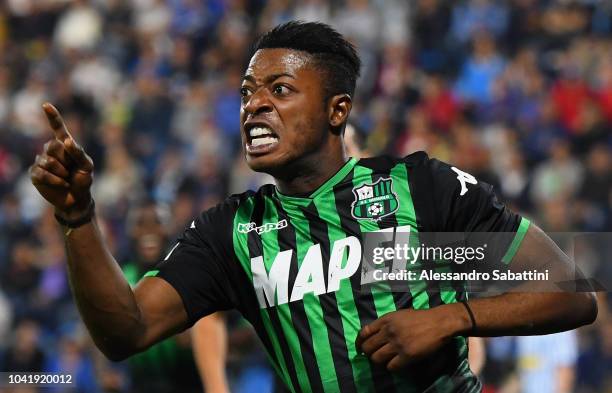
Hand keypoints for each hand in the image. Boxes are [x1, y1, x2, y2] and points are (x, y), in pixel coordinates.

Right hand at [30, 103, 93, 218]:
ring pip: (47, 161)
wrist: (77, 199)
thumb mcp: (87, 166)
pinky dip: (55, 180)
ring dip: (61, 172)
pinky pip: (42, 173)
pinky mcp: (35, 174)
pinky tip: (62, 184)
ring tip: (66, 178)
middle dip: (65, 159)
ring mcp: (41, 161)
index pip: (58, 128)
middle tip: (71, 170)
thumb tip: (65, 141)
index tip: (46, 105)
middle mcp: (51, 150)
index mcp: (65, 145)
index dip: (52, 116)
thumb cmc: (83, 180)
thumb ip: (79, 152)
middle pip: (52, 146)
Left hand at [355, 303, 468, 370]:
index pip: (364, 332)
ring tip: (384, 361)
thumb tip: (375, 334)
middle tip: (373, 356)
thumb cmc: (420, 317)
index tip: (359, 348)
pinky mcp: (407, 355)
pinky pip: (391, 366)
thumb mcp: (399, 315)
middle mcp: (389, 331)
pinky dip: (391, 367)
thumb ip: (386, 323)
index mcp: (386, 320)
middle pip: (368, 347)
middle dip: (368, 354)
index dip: (359, 342)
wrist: (438, 322)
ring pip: (377, 358)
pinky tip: (396, 364)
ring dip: (379, 362)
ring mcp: (397, 344)